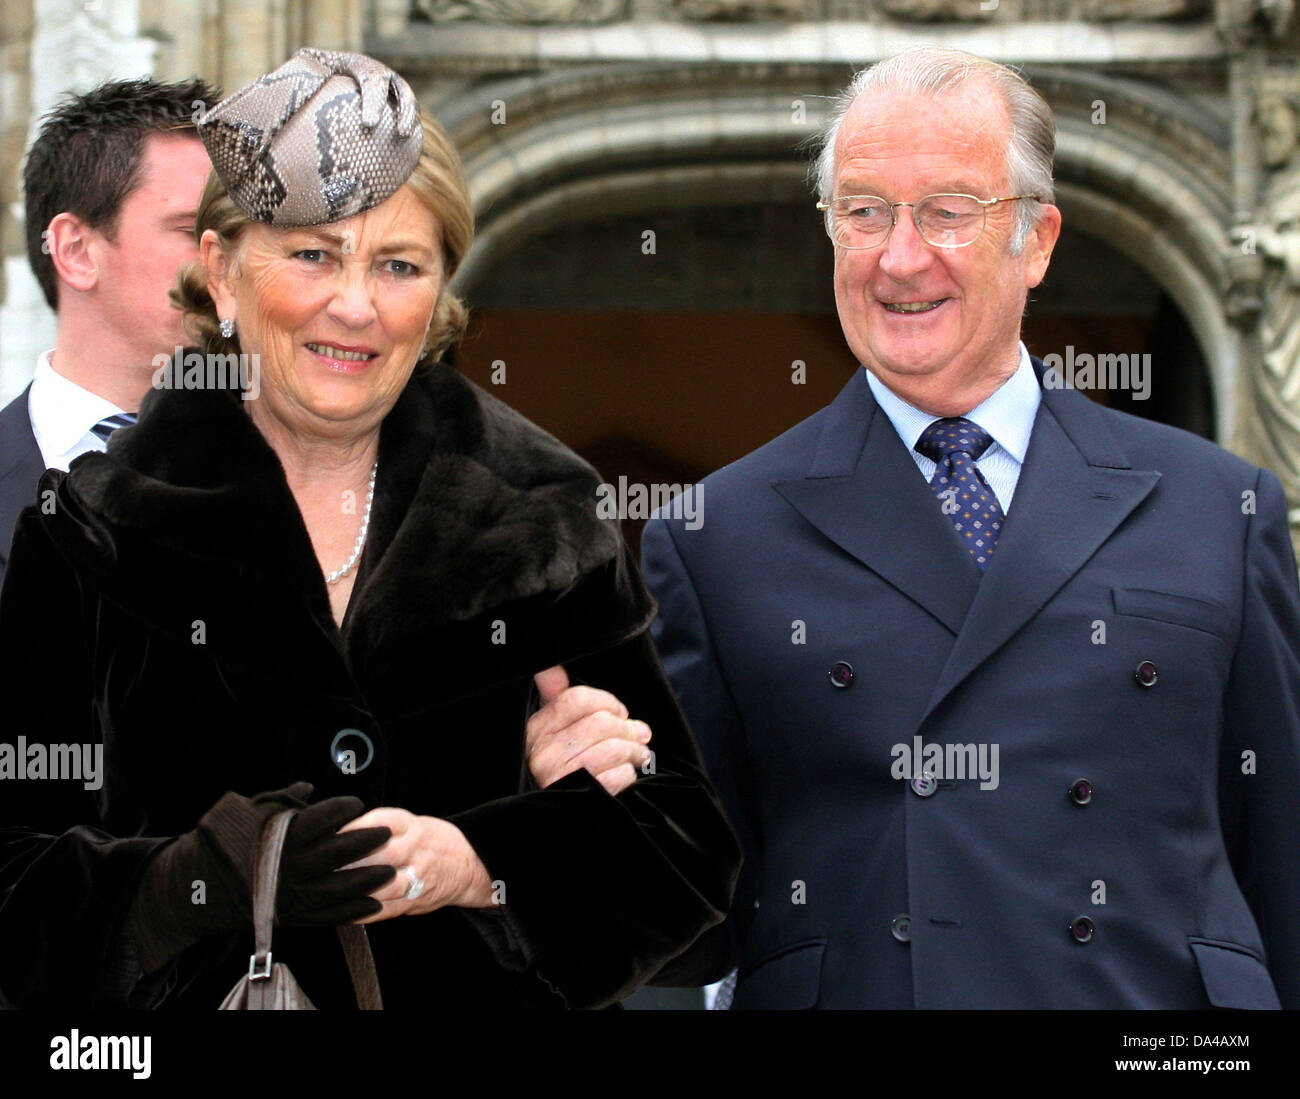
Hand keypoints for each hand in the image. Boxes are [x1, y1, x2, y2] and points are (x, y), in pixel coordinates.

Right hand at [129, 782, 392, 972]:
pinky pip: (327, 916)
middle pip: (335, 855)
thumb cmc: (228, 843)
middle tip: (389, 833)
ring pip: (337, 889)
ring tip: (391, 870)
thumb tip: (308, 789)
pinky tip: (374, 903)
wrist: (199, 886)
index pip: (320, 820)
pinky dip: (353, 910)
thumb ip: (282, 800)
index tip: (359, 805)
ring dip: (367, 880)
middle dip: (365, 843)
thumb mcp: (250, 812)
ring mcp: (290, 895)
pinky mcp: (291, 916)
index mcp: (279, 838)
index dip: (342, 811)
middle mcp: (287, 867)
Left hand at [338, 808, 494, 922]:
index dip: (355, 829)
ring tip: (326, 888)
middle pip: (381, 854)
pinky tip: (342, 910)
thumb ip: (378, 826)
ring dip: (352, 888)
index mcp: (412, 827)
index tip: (330, 835)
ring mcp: (416, 879)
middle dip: (350, 861)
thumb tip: (337, 831)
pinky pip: (384, 910)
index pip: (382, 823)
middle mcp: (416, 851)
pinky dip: (361, 912)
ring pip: (382, 885)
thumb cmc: (431, 841)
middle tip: (321, 865)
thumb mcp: (410, 823)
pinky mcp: (413, 902)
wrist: (469, 864)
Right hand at [526, 665, 651, 794]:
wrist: (553, 814)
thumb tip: (551, 668)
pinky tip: (626, 774)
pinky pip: (616, 777)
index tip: (621, 711)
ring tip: (640, 754)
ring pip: (612, 749)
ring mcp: (558, 779)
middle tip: (641, 734)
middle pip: (600, 723)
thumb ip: (555, 699)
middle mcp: (542, 754)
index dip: (606, 702)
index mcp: (535, 730)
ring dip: (634, 751)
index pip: (575, 700)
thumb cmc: (560, 766)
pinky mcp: (578, 800)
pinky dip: (628, 774)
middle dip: (628, 728)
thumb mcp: (551, 732)